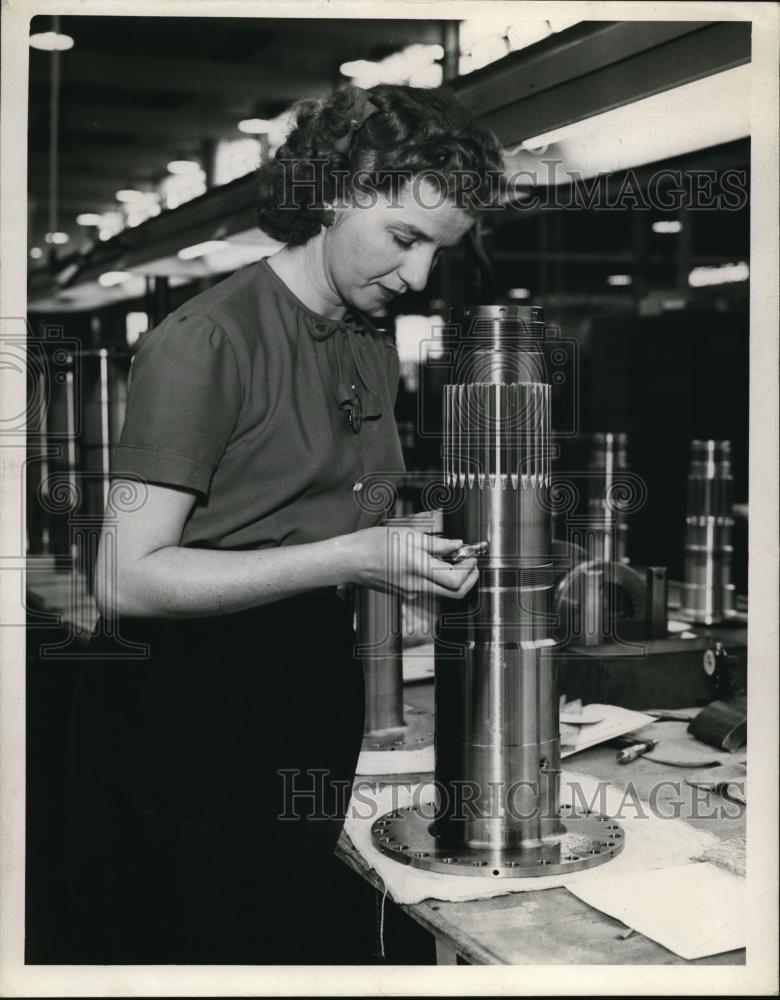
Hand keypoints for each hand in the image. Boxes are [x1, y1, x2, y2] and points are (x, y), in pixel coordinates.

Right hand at [345, 525, 478, 599]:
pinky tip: (432, 562)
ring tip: (450, 557)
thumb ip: (435, 543)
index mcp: (417, 567)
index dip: (469, 570)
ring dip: (453, 577)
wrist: (349, 561)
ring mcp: (410, 592)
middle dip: (469, 579)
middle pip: (454, 593)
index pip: (455, 580)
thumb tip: (457, 544)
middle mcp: (415, 585)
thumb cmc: (371, 544)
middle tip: (470, 562)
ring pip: (442, 591)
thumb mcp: (405, 535)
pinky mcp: (405, 593)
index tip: (471, 557)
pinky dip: (437, 577)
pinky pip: (429, 588)